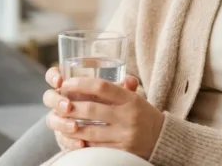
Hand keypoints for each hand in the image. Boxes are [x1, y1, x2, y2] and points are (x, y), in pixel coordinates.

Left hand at [44, 75, 163, 158]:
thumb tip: (96, 71)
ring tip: (61, 121)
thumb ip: (117, 86)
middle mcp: (128, 116)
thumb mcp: (135, 97)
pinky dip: (83, 141)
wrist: (162, 139)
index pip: (102, 87)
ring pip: (90, 131)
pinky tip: (74, 137)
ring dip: (72, 126)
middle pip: (92, 109)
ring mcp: (125, 135)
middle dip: (71, 107)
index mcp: (130, 99)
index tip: (66, 83)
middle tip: (59, 104)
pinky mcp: (122, 151)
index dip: (81, 84)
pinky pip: (96, 147)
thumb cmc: (142, 114)